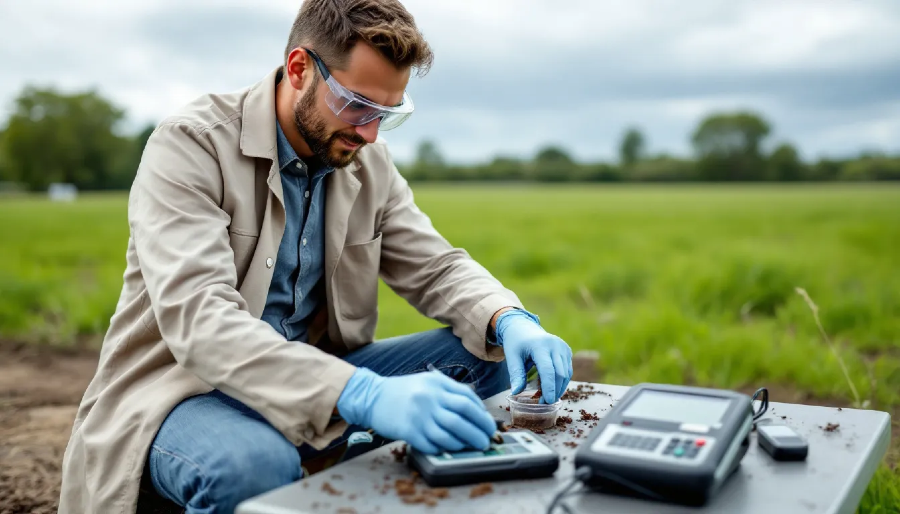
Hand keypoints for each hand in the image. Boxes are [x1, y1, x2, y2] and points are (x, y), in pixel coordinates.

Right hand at [336, 368, 496, 453]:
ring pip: (450, 434)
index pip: (467, 399)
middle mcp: (429, 399)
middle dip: (479, 430)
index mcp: (436, 384)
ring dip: (465, 443)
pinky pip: (432, 444)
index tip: (488, 424)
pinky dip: (444, 448)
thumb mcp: (427, 381)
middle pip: (463, 418)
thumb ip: (449, 390)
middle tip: (487, 439)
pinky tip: (450, 448)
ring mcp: (419, 416)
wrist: (371, 396)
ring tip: (473, 446)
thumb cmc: (402, 390)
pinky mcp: (409, 431)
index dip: (481, 413)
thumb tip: (474, 408)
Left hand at [497, 310, 572, 403]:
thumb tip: (515, 393)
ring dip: (559, 387)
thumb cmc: (516, 343)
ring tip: (547, 397)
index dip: (549, 387)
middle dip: (554, 390)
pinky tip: (552, 388)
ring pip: (566, 373)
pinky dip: (561, 380)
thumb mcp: (512, 357)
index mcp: (540, 345)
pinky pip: (567, 369)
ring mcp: (563, 347)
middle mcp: (555, 345)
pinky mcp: (566, 350)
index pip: (548, 370)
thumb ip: (516, 374)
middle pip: (560, 373)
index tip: (547, 401)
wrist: (523, 326)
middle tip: (545, 403)